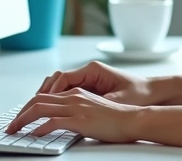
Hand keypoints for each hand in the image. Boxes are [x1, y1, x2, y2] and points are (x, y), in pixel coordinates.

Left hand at [4, 86, 141, 142]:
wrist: (132, 119)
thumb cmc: (116, 118)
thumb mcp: (92, 110)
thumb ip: (76, 112)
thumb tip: (61, 122)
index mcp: (76, 93)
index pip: (45, 96)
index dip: (28, 107)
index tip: (19, 118)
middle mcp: (73, 97)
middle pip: (38, 100)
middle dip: (20, 113)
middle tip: (10, 126)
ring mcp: (76, 107)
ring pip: (40, 108)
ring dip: (23, 120)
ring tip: (14, 131)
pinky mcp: (80, 120)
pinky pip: (53, 122)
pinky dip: (40, 128)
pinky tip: (34, 135)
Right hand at [35, 60, 155, 105]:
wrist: (151, 92)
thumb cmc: (137, 93)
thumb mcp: (118, 100)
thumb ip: (98, 103)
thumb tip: (80, 111)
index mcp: (93, 70)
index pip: (63, 78)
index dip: (50, 91)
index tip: (41, 103)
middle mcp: (88, 72)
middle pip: (56, 80)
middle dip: (41, 94)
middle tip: (30, 109)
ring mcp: (87, 79)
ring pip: (59, 85)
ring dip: (47, 96)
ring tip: (35, 110)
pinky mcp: (88, 88)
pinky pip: (66, 92)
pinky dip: (56, 99)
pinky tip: (50, 111)